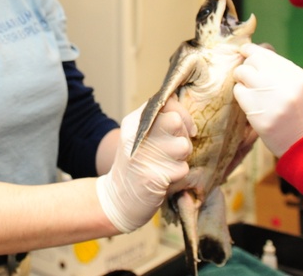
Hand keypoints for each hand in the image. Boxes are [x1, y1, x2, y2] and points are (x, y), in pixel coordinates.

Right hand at [96, 98, 193, 232]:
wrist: (118, 200)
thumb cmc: (135, 166)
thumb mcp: (138, 137)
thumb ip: (157, 122)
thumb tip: (182, 111)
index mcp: (133, 122)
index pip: (167, 102)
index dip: (182, 114)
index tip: (185, 129)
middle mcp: (137, 135)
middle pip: (176, 121)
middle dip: (184, 135)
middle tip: (176, 148)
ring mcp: (144, 156)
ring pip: (184, 146)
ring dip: (183, 157)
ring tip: (169, 164)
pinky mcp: (152, 176)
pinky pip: (182, 169)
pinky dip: (179, 175)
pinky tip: (165, 178)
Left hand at [233, 43, 302, 157]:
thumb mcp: (300, 87)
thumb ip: (280, 71)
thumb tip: (254, 53)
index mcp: (296, 75)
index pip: (265, 54)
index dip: (251, 51)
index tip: (245, 52)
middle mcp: (283, 82)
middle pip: (252, 61)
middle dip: (247, 66)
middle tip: (248, 76)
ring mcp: (268, 97)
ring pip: (241, 73)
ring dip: (242, 80)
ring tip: (250, 91)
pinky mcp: (257, 113)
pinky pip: (238, 93)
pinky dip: (241, 96)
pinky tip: (250, 103)